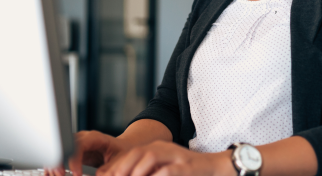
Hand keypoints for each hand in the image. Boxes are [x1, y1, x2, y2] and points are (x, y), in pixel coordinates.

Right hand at [46, 130, 129, 175]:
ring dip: (55, 165)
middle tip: (60, 175)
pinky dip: (56, 166)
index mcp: (94, 137)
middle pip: (65, 146)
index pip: (79, 145)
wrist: (122, 148)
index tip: (76, 173)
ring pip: (59, 151)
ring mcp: (76, 145)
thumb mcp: (119, 160)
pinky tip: (54, 174)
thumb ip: (109, 168)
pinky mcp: (73, 153)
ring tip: (57, 175)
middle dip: (60, 162)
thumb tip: (98, 175)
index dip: (75, 160)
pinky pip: (61, 158)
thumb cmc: (122, 152)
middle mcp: (83, 139)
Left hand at [95, 141, 234, 175]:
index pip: (132, 152)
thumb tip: (124, 175)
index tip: (105, 175)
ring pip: (151, 156)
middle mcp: (166, 148)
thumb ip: (147, 172)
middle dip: (122, 166)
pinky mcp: (187, 166)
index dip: (116, 165)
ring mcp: (177, 156)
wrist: (216, 167)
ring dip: (136, 170)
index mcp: (158, 148)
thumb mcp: (165, 170)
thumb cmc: (188, 172)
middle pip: (138, 152)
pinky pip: (169, 170)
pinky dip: (158, 175)